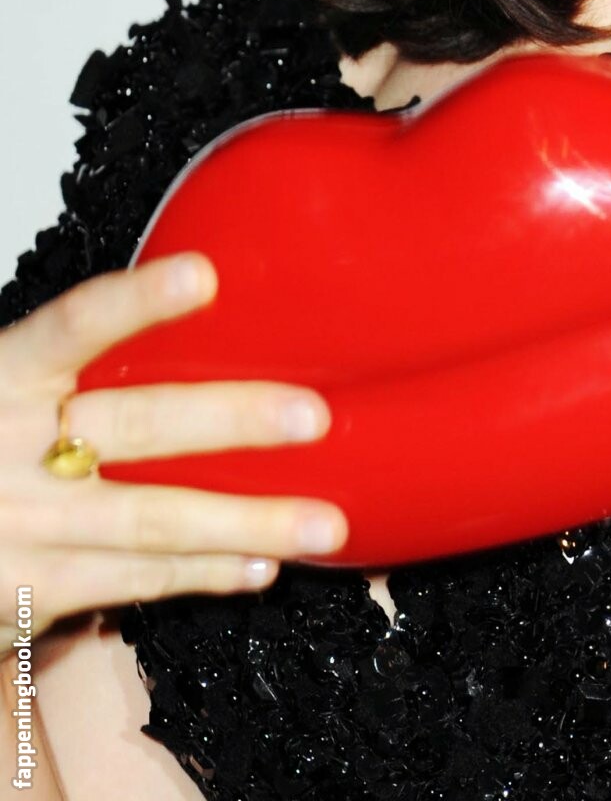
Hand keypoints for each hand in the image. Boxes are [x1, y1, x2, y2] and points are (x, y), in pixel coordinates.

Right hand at [0, 253, 348, 653]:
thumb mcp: (6, 387)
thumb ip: (69, 362)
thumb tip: (198, 297)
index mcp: (5, 374)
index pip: (74, 323)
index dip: (138, 300)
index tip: (205, 275)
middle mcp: (7, 445)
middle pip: (136, 425)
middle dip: (233, 419)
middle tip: (315, 416)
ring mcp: (20, 523)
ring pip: (152, 519)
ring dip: (248, 523)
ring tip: (325, 522)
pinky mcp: (29, 590)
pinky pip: (134, 580)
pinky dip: (203, 573)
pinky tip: (261, 566)